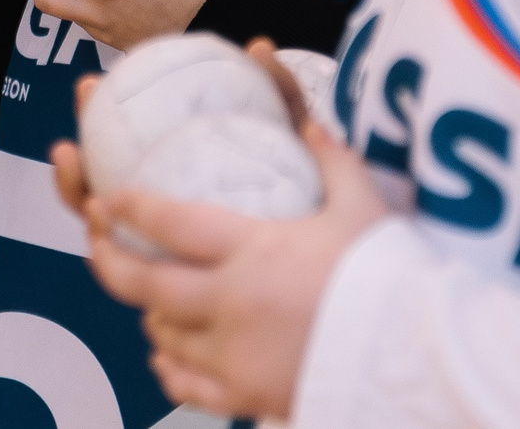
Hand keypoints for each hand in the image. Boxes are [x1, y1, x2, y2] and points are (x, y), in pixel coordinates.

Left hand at [63, 58, 390, 421]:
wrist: (421, 358)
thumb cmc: (394, 278)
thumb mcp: (362, 207)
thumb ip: (332, 161)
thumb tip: (313, 122)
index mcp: (252, 249)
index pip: (170, 222)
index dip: (130, 207)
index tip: (108, 197)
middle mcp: (231, 303)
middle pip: (144, 284)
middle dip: (110, 260)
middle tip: (98, 242)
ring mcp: (235, 356)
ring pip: (163, 335)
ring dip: (148, 313)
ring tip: (147, 297)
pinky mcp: (249, 396)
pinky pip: (190, 388)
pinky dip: (171, 370)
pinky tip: (166, 358)